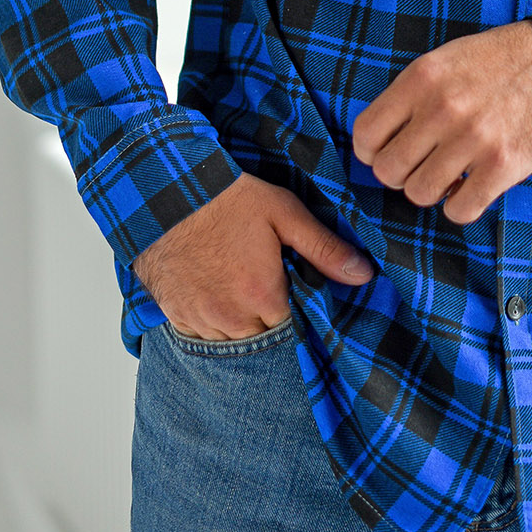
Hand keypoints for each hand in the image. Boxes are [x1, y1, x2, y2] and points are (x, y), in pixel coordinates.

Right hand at [132, 172, 372, 339]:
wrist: (168, 192)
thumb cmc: (229, 198)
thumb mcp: (284, 213)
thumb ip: (324, 249)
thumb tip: (363, 275)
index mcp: (263, 296)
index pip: (295, 327)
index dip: (298, 309)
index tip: (295, 288)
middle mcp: (232, 318)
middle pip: (265, 337)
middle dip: (271, 316)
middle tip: (267, 281)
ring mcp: (200, 320)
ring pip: (234, 339)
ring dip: (242, 321)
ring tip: (241, 283)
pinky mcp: (177, 316)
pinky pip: (204, 335)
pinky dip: (214, 320)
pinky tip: (216, 290)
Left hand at [351, 19, 531, 224]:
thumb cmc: (498, 63)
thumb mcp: (446, 60)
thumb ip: (410, 96)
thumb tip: (378, 142)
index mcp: (422, 78)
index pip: (366, 135)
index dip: (372, 151)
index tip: (390, 150)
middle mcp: (443, 108)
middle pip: (388, 171)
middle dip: (400, 174)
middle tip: (422, 165)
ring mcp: (474, 138)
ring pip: (419, 194)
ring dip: (432, 190)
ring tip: (450, 174)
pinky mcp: (504, 165)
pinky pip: (459, 210)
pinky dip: (460, 206)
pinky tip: (472, 187)